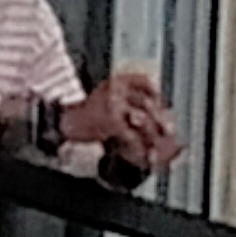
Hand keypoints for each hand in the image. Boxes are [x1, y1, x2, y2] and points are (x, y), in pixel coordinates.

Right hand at [66, 69, 182, 169]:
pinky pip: (132, 135)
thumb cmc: (89, 113)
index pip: (144, 81)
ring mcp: (114, 105)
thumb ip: (127, 99)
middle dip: (160, 118)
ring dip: (152, 136)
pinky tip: (143, 155)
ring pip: (142, 120)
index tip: (162, 105)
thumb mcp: (107, 96)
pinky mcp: (111, 122)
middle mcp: (117, 90)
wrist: (66, 122)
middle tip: (169, 131)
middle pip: (146, 102)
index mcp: (117, 81)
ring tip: (156, 148)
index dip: (156, 93)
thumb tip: (154, 111)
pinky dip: (139, 147)